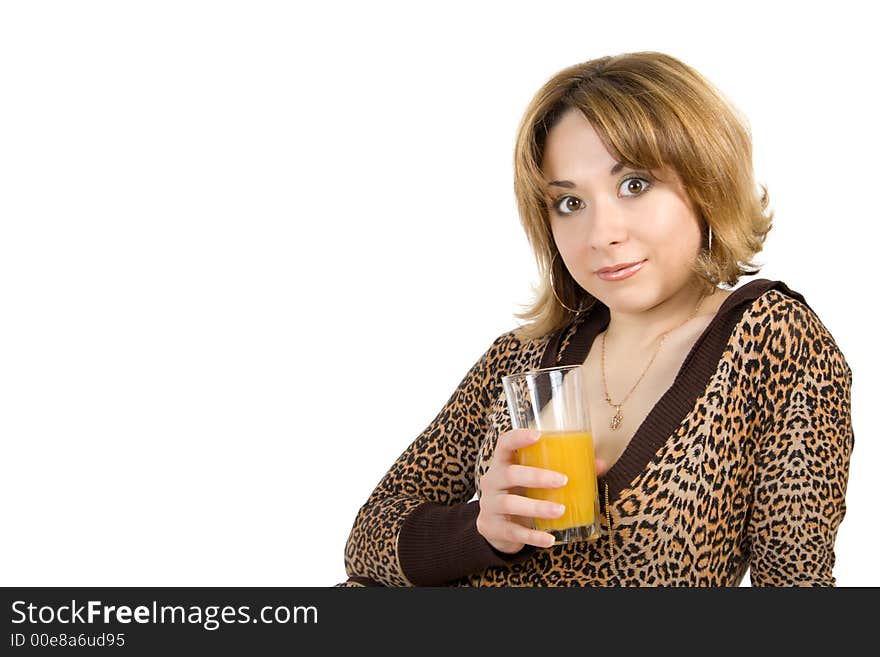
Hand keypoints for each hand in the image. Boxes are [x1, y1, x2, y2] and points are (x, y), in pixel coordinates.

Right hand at [476, 428, 608, 553]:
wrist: (495, 527)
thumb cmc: (520, 495)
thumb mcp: (532, 482)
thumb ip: (561, 470)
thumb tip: (600, 464)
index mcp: (502, 464)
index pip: (504, 444)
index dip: (518, 438)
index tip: (538, 436)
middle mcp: (492, 482)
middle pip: (509, 474)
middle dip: (536, 476)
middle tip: (562, 480)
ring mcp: (490, 506)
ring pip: (510, 503)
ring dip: (537, 507)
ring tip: (560, 510)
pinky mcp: (493, 528)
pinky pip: (514, 532)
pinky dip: (533, 536)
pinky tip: (550, 539)